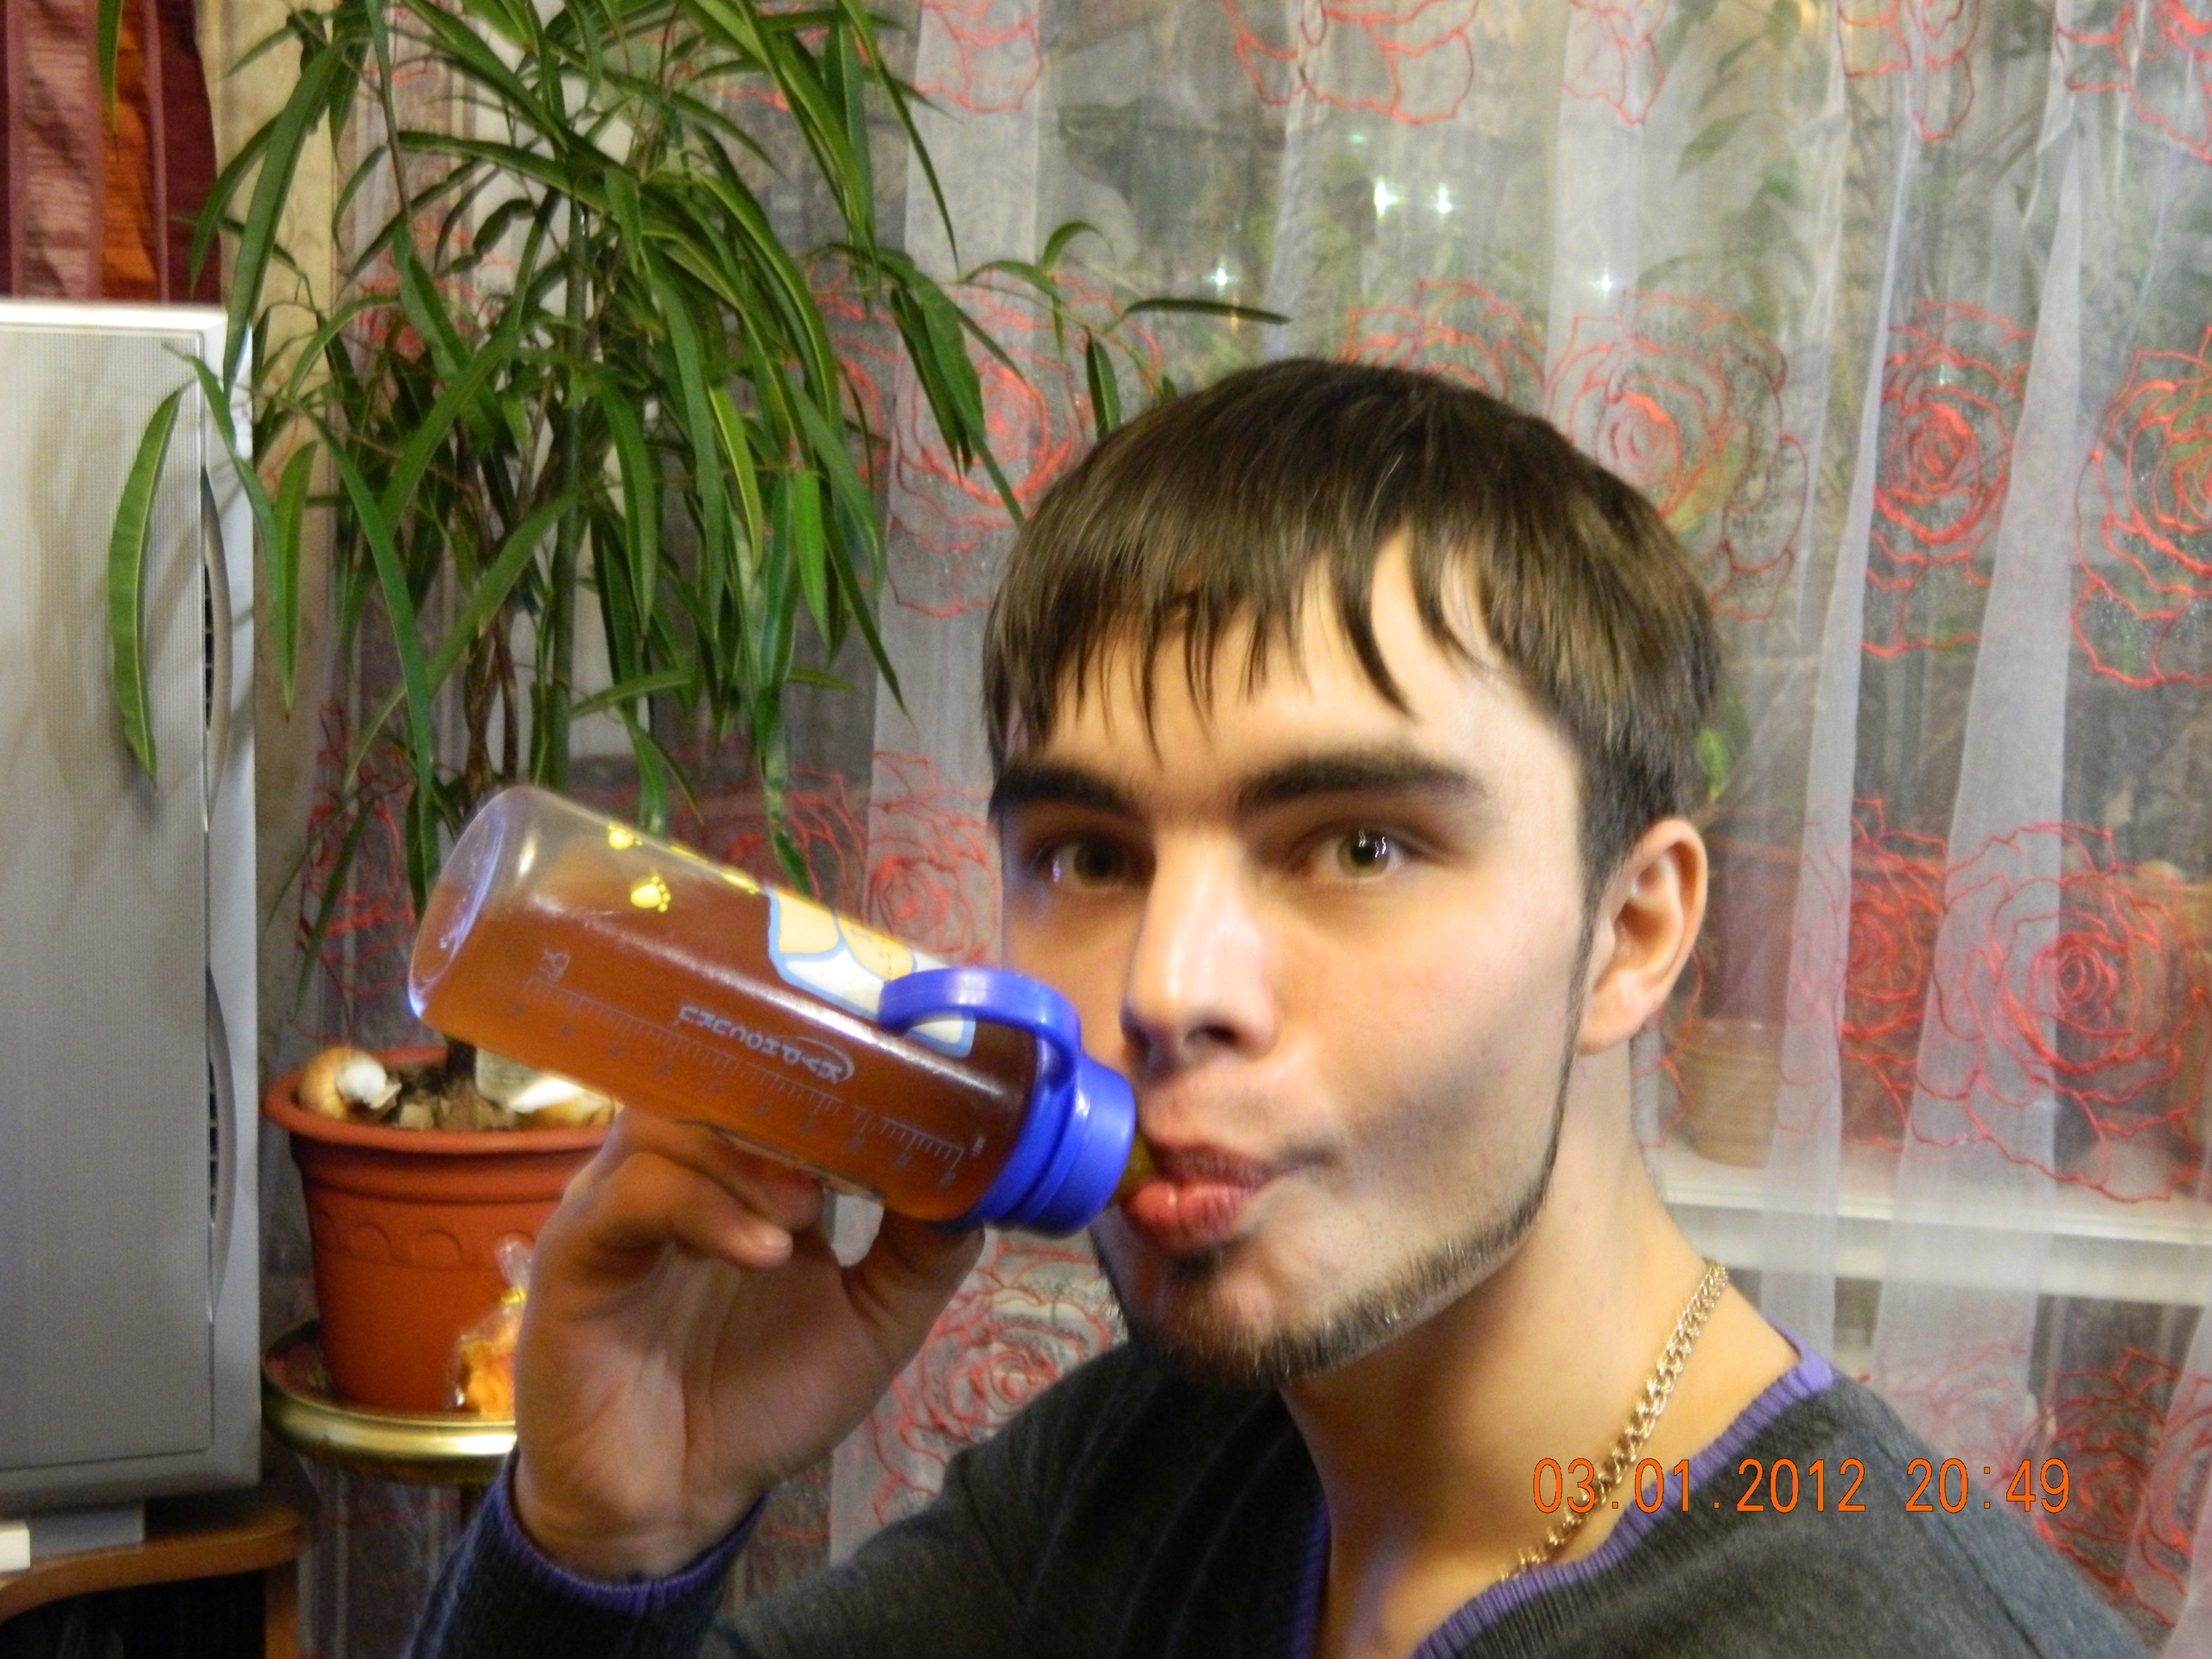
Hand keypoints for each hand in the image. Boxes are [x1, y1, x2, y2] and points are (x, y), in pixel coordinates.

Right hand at [509, 1107, 982, 1576]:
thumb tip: (985, 1179)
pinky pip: (631, 1193)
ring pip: (672, 1121)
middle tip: (847, 1157)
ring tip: (802, 1222)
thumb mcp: (872, 1324)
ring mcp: (621, 1203)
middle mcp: (679, 1171)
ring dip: (750, 1159)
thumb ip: (923, 1253)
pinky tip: (760, 1253)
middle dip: (791, 1107)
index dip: (834, 1069)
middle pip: (716, 1080)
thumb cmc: (763, 1400)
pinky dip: (705, 1208)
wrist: (674, 1498)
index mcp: (744, 1172)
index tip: (901, 1082)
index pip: (774, 1078)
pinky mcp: (578, 1251)